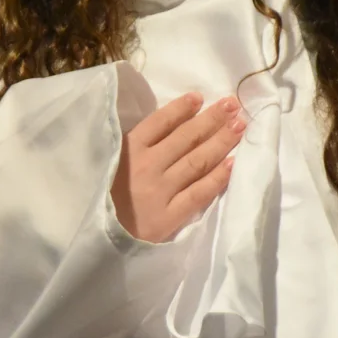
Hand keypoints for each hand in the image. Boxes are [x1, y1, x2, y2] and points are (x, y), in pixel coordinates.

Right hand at [110, 93, 246, 242]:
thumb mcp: (110, 163)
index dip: (182, 108)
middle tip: (233, 104)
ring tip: (239, 126)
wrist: (98, 240)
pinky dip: (218, 177)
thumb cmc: (104, 198)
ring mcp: (159, 191)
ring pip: (197, 161)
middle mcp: (146, 166)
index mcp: (128, 150)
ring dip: (221, 141)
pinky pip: (199, 193)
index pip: (160, 122)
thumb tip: (171, 123)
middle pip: (185, 138)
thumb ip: (135, 146)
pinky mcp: (169, 217)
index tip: (200, 97)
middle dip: (212, 119)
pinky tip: (234, 163)